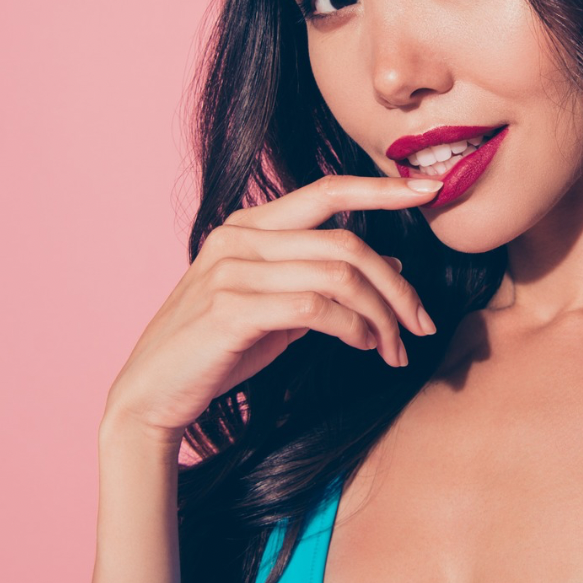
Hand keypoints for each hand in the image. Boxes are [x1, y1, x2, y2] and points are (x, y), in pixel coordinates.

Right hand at [100, 173, 443, 445]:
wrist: (153, 395)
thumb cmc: (218, 350)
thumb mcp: (280, 309)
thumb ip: (326, 280)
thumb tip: (392, 261)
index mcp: (250, 226)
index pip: (327, 191)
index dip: (381, 187)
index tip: (430, 189)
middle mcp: (239, 237)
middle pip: (346, 243)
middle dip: (397, 286)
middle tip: (422, 324)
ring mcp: (232, 270)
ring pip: (338, 275)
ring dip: (381, 315)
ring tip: (395, 348)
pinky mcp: (231, 308)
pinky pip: (315, 307)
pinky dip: (353, 328)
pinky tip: (364, 347)